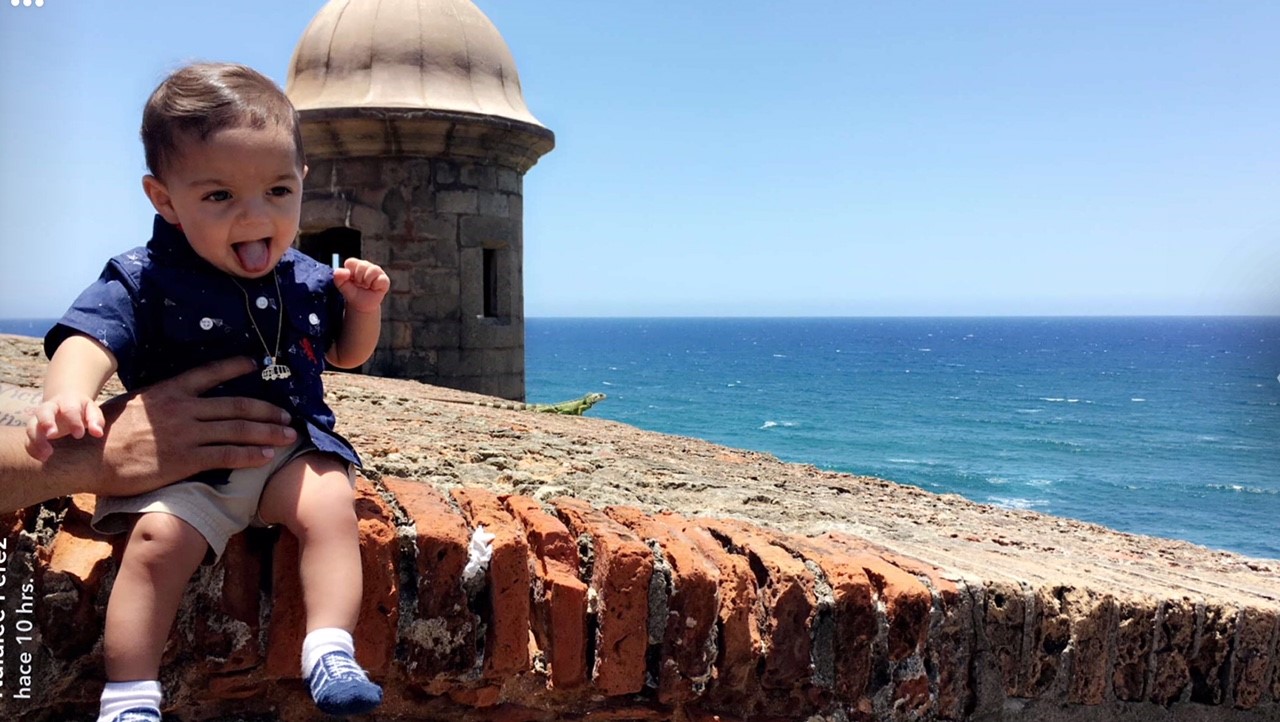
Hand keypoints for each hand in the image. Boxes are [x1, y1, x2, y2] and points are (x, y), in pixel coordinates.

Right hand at [26, 393, 104, 460]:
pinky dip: (32, 449)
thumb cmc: (82, 410)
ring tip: (47, 454)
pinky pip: (27, 440)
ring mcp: (38, 420)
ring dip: (37, 440)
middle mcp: (49, 409)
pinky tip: (43, 458)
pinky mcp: (33, 431)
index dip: (73, 421)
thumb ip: (96, 420)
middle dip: (46, 422)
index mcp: (67, 402)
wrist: (65, 403)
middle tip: (51, 435)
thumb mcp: (92, 411)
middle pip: (43, 412)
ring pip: (31, 427)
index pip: (69, 409)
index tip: (79, 435)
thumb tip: (98, 433)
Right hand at [71, 356, 297, 496]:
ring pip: (238, 429)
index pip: (209, 373)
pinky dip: (251, 455)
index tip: (256, 363)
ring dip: (268, 432)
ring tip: (289, 434)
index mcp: (169, 390)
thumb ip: (162, 403)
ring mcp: (186, 433)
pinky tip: (267, 456)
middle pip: (236, 405)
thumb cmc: (106, 433)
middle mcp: (183, 408)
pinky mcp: (185, 459)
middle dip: (266, 410)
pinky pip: (227, 455)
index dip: (235, 367)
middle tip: (288, 415)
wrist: (88, 456)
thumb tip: (179, 404)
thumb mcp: (135, 404)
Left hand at [333, 258, 390, 312]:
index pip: (350, 262)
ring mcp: (377, 271)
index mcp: (355, 264)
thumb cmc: (352, 293)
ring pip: (373, 270)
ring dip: (367, 282)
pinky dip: (375, 286)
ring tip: (366, 286)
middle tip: (359, 285)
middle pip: (362, 266)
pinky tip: (374, 288)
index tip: (350, 281)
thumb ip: (338, 278)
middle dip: (358, 279)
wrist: (362, 305)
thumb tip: (345, 272)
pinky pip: (381, 279)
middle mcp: (366, 265)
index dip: (349, 273)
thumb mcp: (341, 286)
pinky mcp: (384, 279)